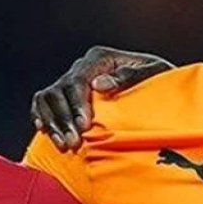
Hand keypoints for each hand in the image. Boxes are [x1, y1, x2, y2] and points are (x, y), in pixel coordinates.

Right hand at [30, 46, 172, 150]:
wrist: (161, 87)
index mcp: (100, 58)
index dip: (77, 104)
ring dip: (52, 122)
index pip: (79, 80)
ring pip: (48, 98)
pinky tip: (44, 131)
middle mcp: (82, 66)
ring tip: (63, 145)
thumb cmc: (160, 80)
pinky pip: (44, 103)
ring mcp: (72, 80)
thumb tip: (99, 84)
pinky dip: (41, 116)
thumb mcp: (153, 73)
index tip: (84, 126)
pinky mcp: (67, 95)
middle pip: (60, 90)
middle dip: (64, 119)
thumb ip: (128, 76)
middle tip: (73, 143)